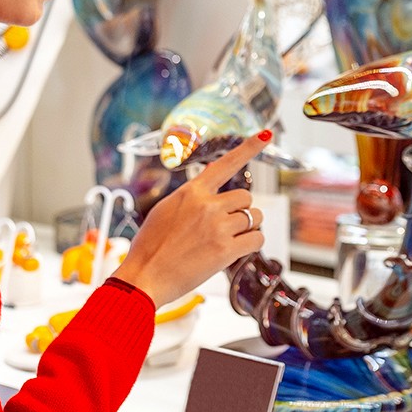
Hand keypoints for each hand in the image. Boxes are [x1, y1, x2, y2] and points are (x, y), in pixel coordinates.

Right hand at [110, 131, 268, 306]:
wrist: (145, 276)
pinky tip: (237, 249)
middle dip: (242, 210)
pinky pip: (256, 239)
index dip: (249, 147)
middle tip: (227, 225)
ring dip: (248, 227)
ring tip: (229, 239)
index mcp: (191, 192)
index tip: (266, 134)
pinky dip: (252, 244)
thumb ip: (191, 199)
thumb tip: (209, 197)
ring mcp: (218, 227)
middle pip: (246, 197)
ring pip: (254, 218)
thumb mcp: (165, 210)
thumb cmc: (151, 247)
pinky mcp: (226, 250)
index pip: (225, 163)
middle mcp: (207, 205)